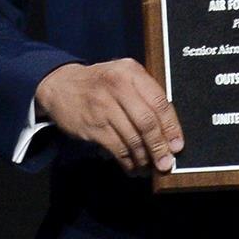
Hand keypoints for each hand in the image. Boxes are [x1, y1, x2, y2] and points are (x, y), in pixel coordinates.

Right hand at [34, 59, 184, 173]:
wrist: (60, 86)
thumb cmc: (100, 83)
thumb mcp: (123, 76)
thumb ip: (145, 93)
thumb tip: (169, 130)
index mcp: (131, 72)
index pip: (159, 101)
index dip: (172, 127)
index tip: (178, 145)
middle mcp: (118, 86)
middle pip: (147, 122)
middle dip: (159, 146)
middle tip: (166, 163)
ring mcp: (103, 105)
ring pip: (133, 138)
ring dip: (144, 158)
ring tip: (149, 166)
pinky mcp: (92, 125)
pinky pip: (117, 148)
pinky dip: (128, 161)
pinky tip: (132, 166)